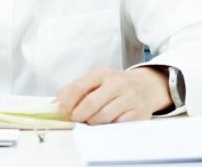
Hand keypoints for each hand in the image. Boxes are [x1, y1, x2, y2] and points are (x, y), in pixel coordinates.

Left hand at [56, 66, 172, 123]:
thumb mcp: (96, 79)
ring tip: (90, 121)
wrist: (146, 86)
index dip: (67, 102)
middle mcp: (116, 83)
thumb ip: (75, 89)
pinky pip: (117, 124)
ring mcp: (128, 98)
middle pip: (90, 103)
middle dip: (78, 115)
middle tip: (75, 119)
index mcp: (102, 73)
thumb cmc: (115, 84)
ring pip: (103, 116)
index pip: (79, 87)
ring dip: (92, 123)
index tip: (62, 111)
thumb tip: (56, 103)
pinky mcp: (138, 112)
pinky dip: (107, 127)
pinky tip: (105, 123)